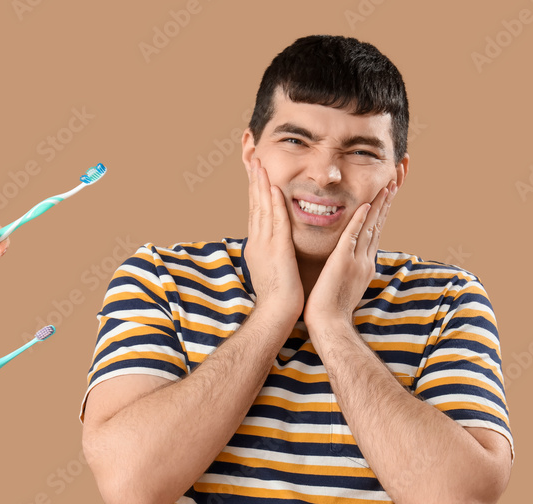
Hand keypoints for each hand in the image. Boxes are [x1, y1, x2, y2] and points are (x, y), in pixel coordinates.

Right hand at [243, 157, 304, 323]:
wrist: (276, 313)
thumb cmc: (279, 297)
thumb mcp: (273, 269)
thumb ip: (273, 253)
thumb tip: (275, 246)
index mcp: (257, 247)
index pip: (256, 214)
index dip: (255, 194)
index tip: (256, 176)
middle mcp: (257, 242)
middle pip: (255, 206)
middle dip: (254, 183)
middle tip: (253, 161)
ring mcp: (265, 245)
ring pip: (262, 209)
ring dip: (261, 186)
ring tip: (260, 165)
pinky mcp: (277, 250)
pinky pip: (276, 222)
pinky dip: (274, 204)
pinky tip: (274, 188)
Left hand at [304, 180, 396, 332]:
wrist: (329, 324)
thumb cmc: (332, 308)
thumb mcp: (345, 283)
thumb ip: (349, 268)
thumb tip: (349, 260)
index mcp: (365, 263)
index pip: (376, 231)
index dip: (383, 211)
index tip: (388, 193)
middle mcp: (365, 259)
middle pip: (379, 224)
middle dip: (387, 201)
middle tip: (396, 180)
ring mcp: (356, 260)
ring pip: (370, 227)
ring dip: (379, 205)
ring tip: (388, 186)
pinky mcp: (343, 262)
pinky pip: (352, 237)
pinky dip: (359, 220)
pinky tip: (365, 205)